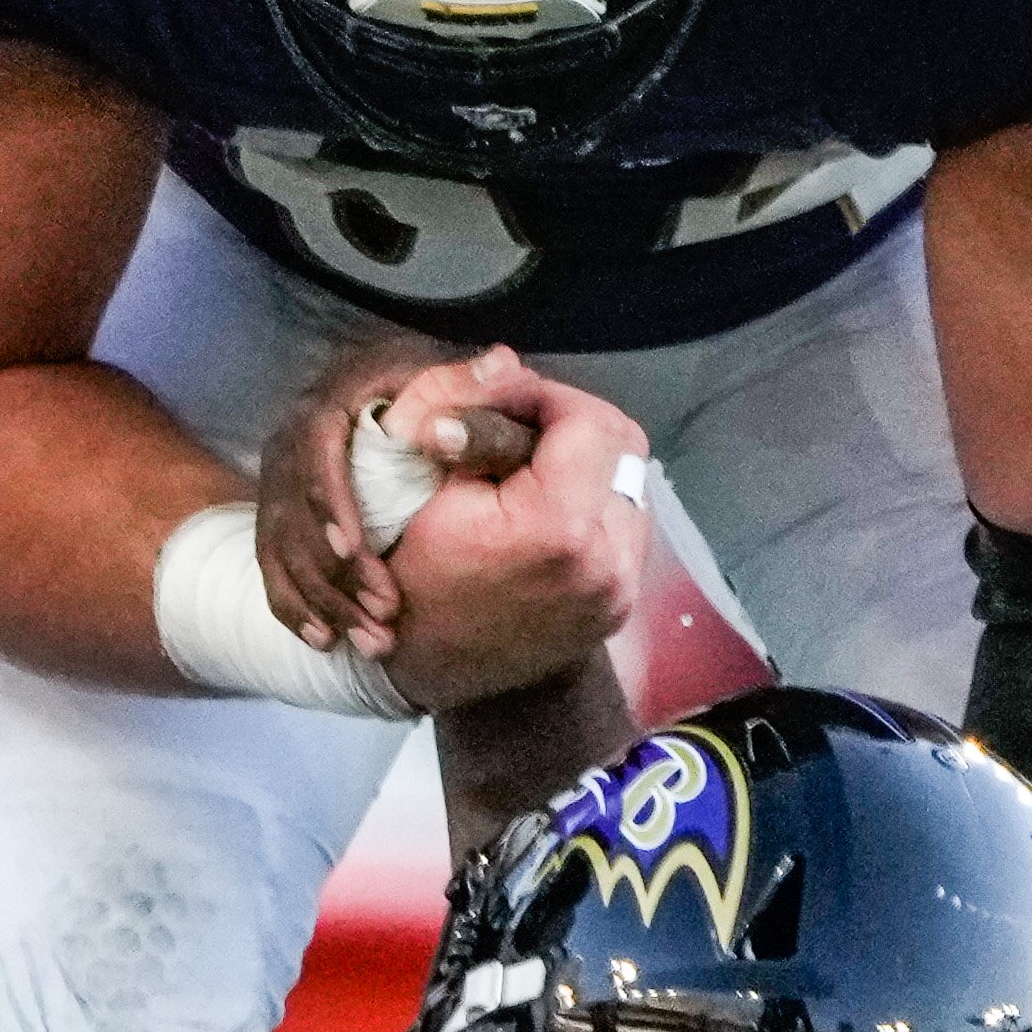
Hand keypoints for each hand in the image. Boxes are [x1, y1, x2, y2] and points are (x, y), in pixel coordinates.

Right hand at [255, 340, 540, 652]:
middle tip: (384, 609)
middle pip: (290, 512)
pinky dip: (294, 608)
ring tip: (373, 641)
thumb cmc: (418, 392)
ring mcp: (278, 486)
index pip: (313, 448)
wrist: (369, 405)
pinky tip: (324, 641)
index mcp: (330, 403)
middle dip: (333, 569)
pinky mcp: (277, 521)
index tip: (354, 547)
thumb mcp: (440, 378)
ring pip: (279, 550)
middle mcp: (292, 442)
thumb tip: (502, 365)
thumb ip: (469, 381)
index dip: (328, 499)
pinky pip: (271, 570)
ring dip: (323, 600)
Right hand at [349, 367, 651, 713]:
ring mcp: (619, 590)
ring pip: (628, 483)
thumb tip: (503, 360)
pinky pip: (622, 526)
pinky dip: (589, 505)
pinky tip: (545, 511)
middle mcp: (607, 562)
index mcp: (558, 528)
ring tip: (530, 471)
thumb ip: (465, 412)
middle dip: (574, 424)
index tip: (503, 402)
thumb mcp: (416, 484)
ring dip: (585, 464)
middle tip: (520, 427)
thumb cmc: (403, 576)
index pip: (588, 421)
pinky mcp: (619, 606)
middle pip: (623, 446)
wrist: (421, 672)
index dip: (546, 397)